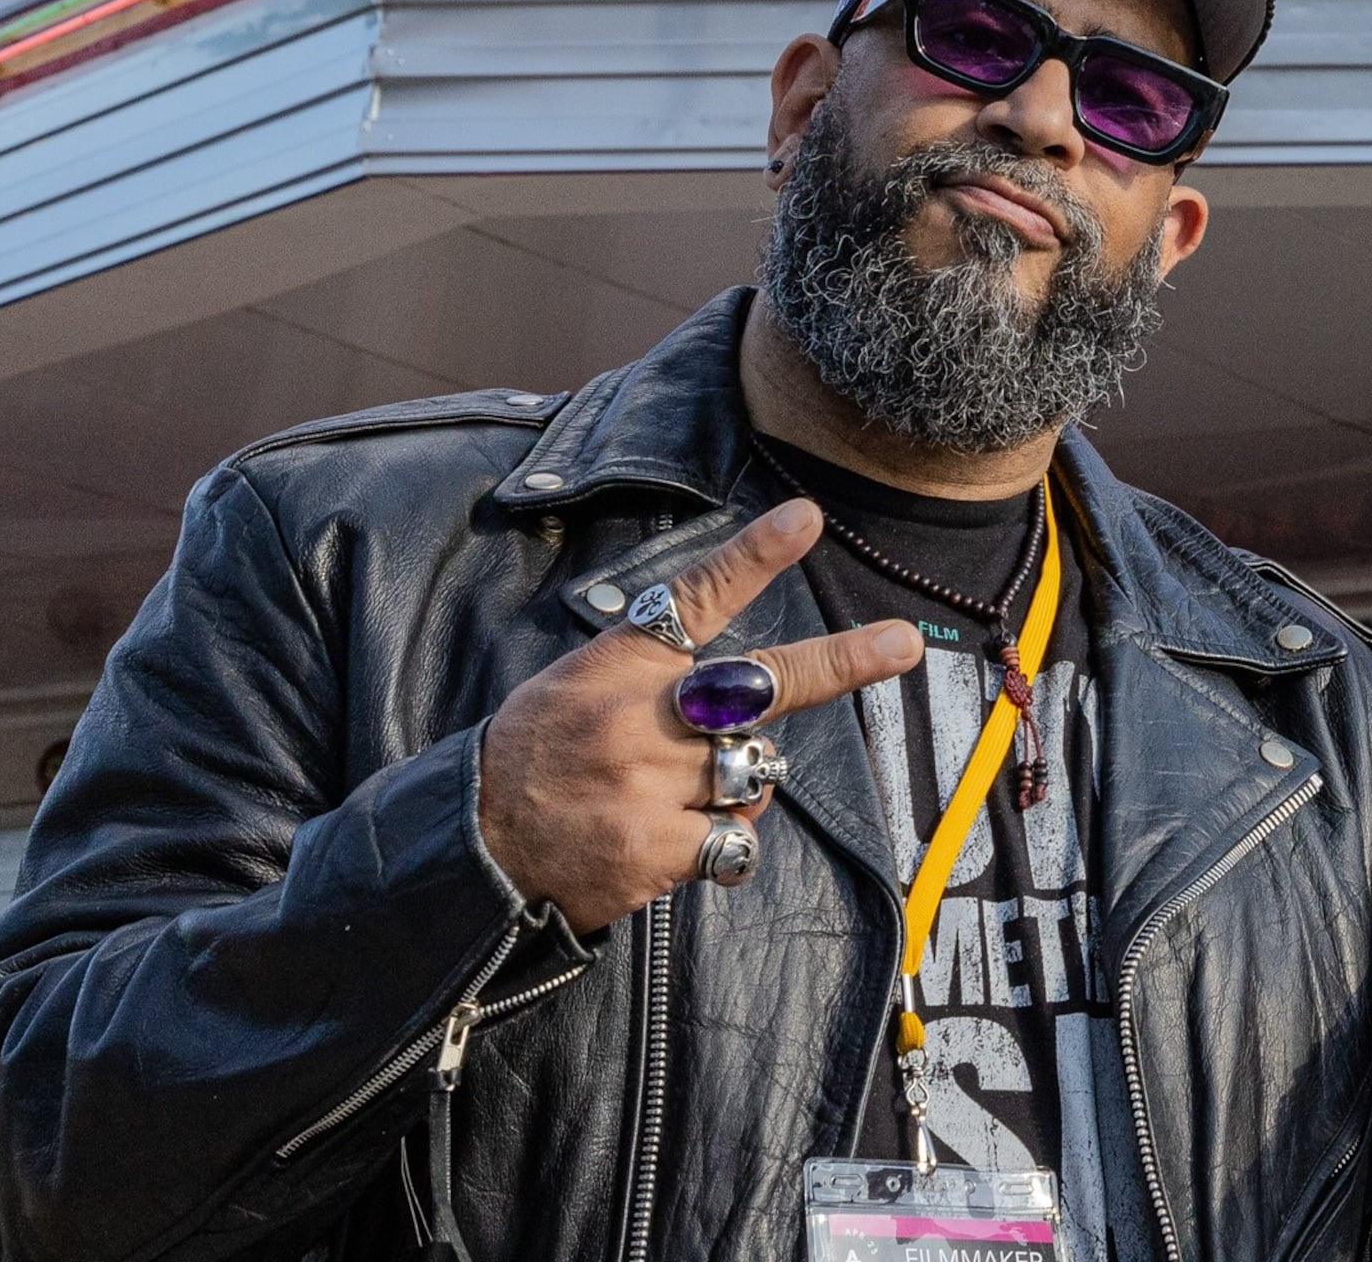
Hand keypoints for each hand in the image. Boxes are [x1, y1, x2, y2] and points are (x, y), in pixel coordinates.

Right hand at [478, 501, 923, 932]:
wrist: (471, 853)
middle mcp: (641, 716)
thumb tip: (744, 692)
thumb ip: (655, 676)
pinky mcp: (657, 847)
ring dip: (739, 785)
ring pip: (757, 770)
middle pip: (761, 683)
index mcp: (620, 666)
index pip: (694, 599)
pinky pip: (736, 840)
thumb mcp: (576, 686)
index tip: (806, 518)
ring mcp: (651, 782)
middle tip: (899, 645)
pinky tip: (674, 845)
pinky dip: (721, 845)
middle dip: (840, 662)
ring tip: (675, 795)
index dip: (754, 557)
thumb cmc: (534, 760)